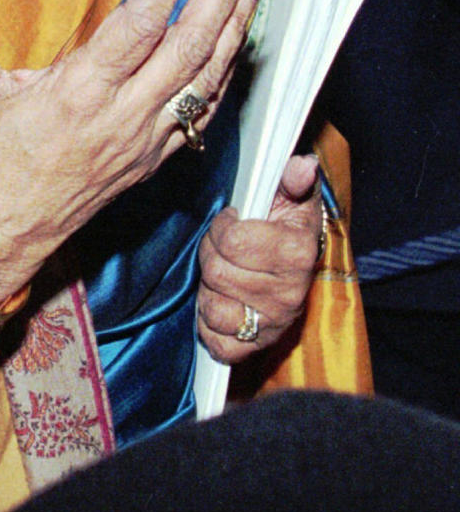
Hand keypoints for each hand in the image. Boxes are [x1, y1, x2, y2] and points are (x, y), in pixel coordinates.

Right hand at [0, 0, 268, 307]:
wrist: (2, 236)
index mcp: (79, 92)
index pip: (140, 24)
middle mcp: (123, 116)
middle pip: (189, 46)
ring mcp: (146, 140)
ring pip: (206, 77)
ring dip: (235, 25)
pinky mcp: (155, 157)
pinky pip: (203, 110)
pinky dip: (226, 70)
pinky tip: (237, 39)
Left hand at [196, 154, 321, 362]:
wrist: (296, 271)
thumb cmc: (286, 228)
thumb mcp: (292, 197)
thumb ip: (292, 179)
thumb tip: (302, 164)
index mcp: (297, 253)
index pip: (233, 241)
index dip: (223, 227)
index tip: (232, 222)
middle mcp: (289, 294)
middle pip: (217, 271)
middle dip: (211, 253)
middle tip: (224, 248)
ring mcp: (273, 324)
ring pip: (212, 306)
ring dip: (209, 288)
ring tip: (225, 274)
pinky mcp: (256, 347)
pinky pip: (217, 341)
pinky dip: (209, 323)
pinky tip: (222, 303)